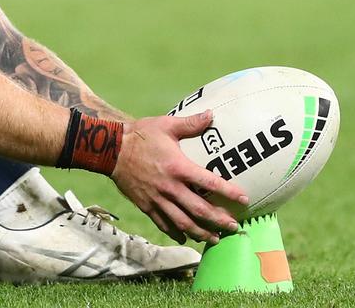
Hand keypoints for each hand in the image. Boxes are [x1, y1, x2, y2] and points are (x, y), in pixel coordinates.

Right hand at [109, 110, 249, 243]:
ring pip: (182, 222)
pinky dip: (176, 232)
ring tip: (215, 239)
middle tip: (234, 227)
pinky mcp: (146, 205)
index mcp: (178, 167)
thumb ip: (191, 124)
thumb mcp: (166, 125)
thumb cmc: (141, 135)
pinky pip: (163, 223)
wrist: (110, 149)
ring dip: (201, 232)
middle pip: (199, 210)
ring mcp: (157, 199)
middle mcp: (169, 187)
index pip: (209, 183)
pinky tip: (186, 237)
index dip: (228, 192)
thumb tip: (212, 115)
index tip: (244, 199)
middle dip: (218, 220)